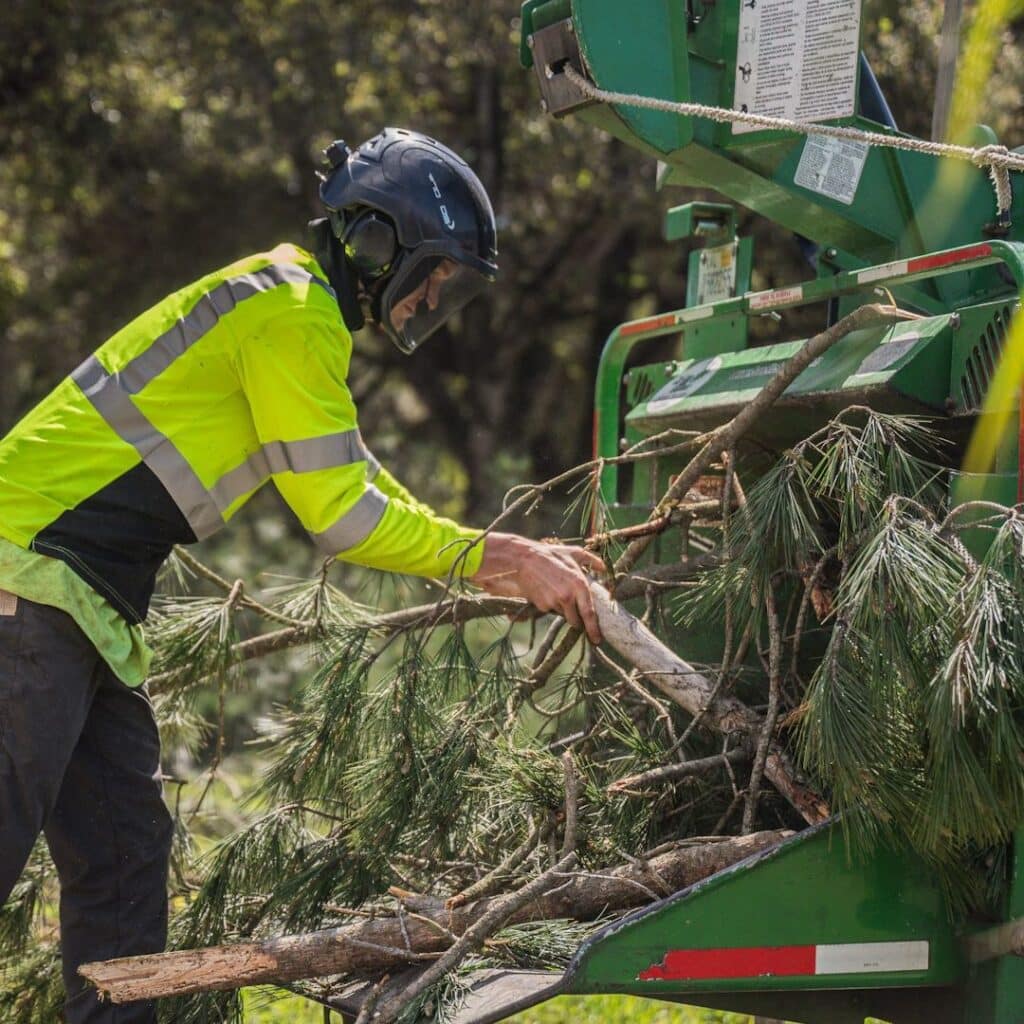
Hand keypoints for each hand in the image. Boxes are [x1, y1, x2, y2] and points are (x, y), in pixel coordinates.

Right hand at [469, 532, 604, 644]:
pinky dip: (551, 605)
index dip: (594, 629)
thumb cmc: (550, 556)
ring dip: (563, 610)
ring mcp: (554, 602)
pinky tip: (546, 591)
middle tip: (578, 621)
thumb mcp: (573, 554)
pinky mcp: (542, 606)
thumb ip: (591, 560)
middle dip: (577, 623)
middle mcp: (568, 596)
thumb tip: (603, 568)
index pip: (589, 613)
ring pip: (563, 614)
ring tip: (557, 592)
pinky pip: (551, 610)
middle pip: (576, 621)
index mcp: (579, 585)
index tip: (597, 639)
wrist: (524, 560)